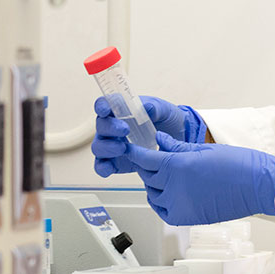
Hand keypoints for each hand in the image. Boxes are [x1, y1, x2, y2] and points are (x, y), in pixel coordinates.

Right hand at [92, 95, 206, 176]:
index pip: (105, 104)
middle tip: (125, 130)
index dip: (102, 105)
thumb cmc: (165, 120)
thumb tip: (146, 107)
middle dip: (110, 127)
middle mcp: (112, 127)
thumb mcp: (164, 111)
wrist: (176, 140)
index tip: (106, 109)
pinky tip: (109, 169)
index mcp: (120, 109)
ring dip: (107, 147)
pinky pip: (102, 166)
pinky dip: (102, 168)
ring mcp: (111, 145)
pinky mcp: (115, 162)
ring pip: (98, 146)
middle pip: (101, 126)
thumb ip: (155, 108)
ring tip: (123, 148)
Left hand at [126, 132, 274, 225]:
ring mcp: (179, 204)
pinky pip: (163, 210)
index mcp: (178, 165)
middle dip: (147, 166)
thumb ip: (178, 147)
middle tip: (152, 159)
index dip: (136, 153)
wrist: (259, 186)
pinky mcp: (186, 217)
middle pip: (147, 176)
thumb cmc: (240, 164)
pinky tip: (168, 193)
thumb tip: (160, 140)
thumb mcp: (206, 149)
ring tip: (164, 175)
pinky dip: (160, 202)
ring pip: (152, 194)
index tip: (131, 149)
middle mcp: (174, 186)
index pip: (146, 159)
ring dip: (153, 184)